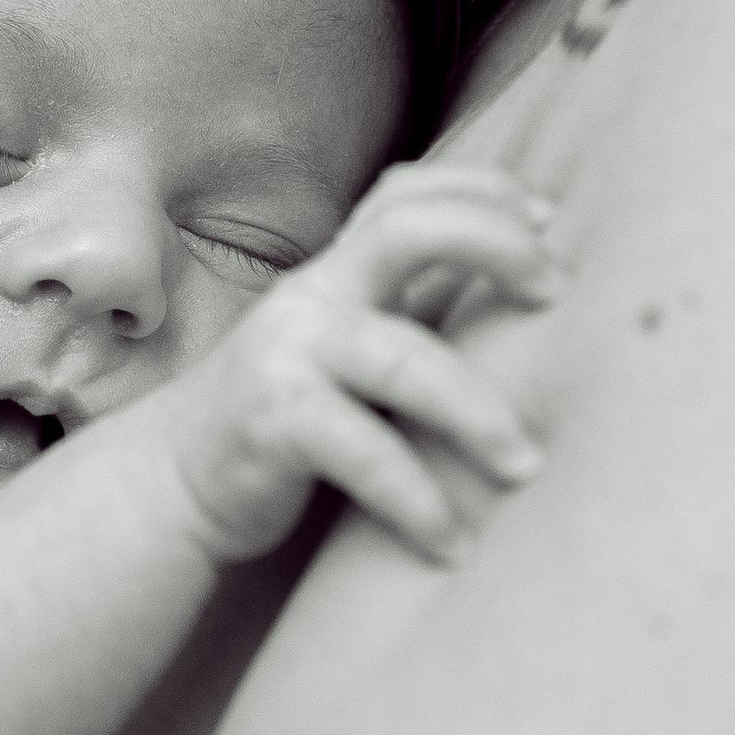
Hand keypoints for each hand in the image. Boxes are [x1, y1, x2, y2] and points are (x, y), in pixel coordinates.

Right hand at [158, 165, 562, 567]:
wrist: (176, 484)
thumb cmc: (289, 421)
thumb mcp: (348, 353)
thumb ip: (410, 320)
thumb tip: (527, 312)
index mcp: (337, 273)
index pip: (405, 194)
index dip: (481, 190)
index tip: (550, 219)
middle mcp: (312, 295)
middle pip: (406, 230)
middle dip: (494, 245)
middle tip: (558, 294)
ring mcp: (288, 352)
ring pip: (402, 358)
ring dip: (478, 414)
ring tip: (528, 466)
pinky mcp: (272, 421)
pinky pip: (363, 453)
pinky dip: (416, 499)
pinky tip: (452, 544)